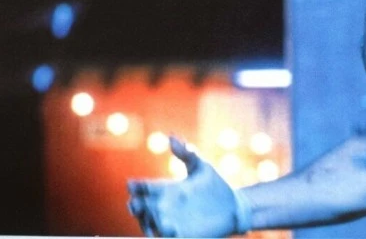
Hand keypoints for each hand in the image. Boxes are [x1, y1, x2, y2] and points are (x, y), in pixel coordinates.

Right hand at [127, 137, 244, 236]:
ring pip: (152, 226)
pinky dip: (167, 236)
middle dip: (136, 207)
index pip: (145, 188)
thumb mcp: (200, 166)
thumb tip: (170, 136)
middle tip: (135, 203)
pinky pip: (170, 238)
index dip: (135, 187)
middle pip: (142, 209)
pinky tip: (171, 231)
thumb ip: (186, 152)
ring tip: (152, 219)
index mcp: (166, 190)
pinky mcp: (184, 236)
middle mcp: (165, 208)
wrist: (233, 206)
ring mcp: (172, 223)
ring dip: (148, 224)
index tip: (131, 183)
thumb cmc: (215, 184)